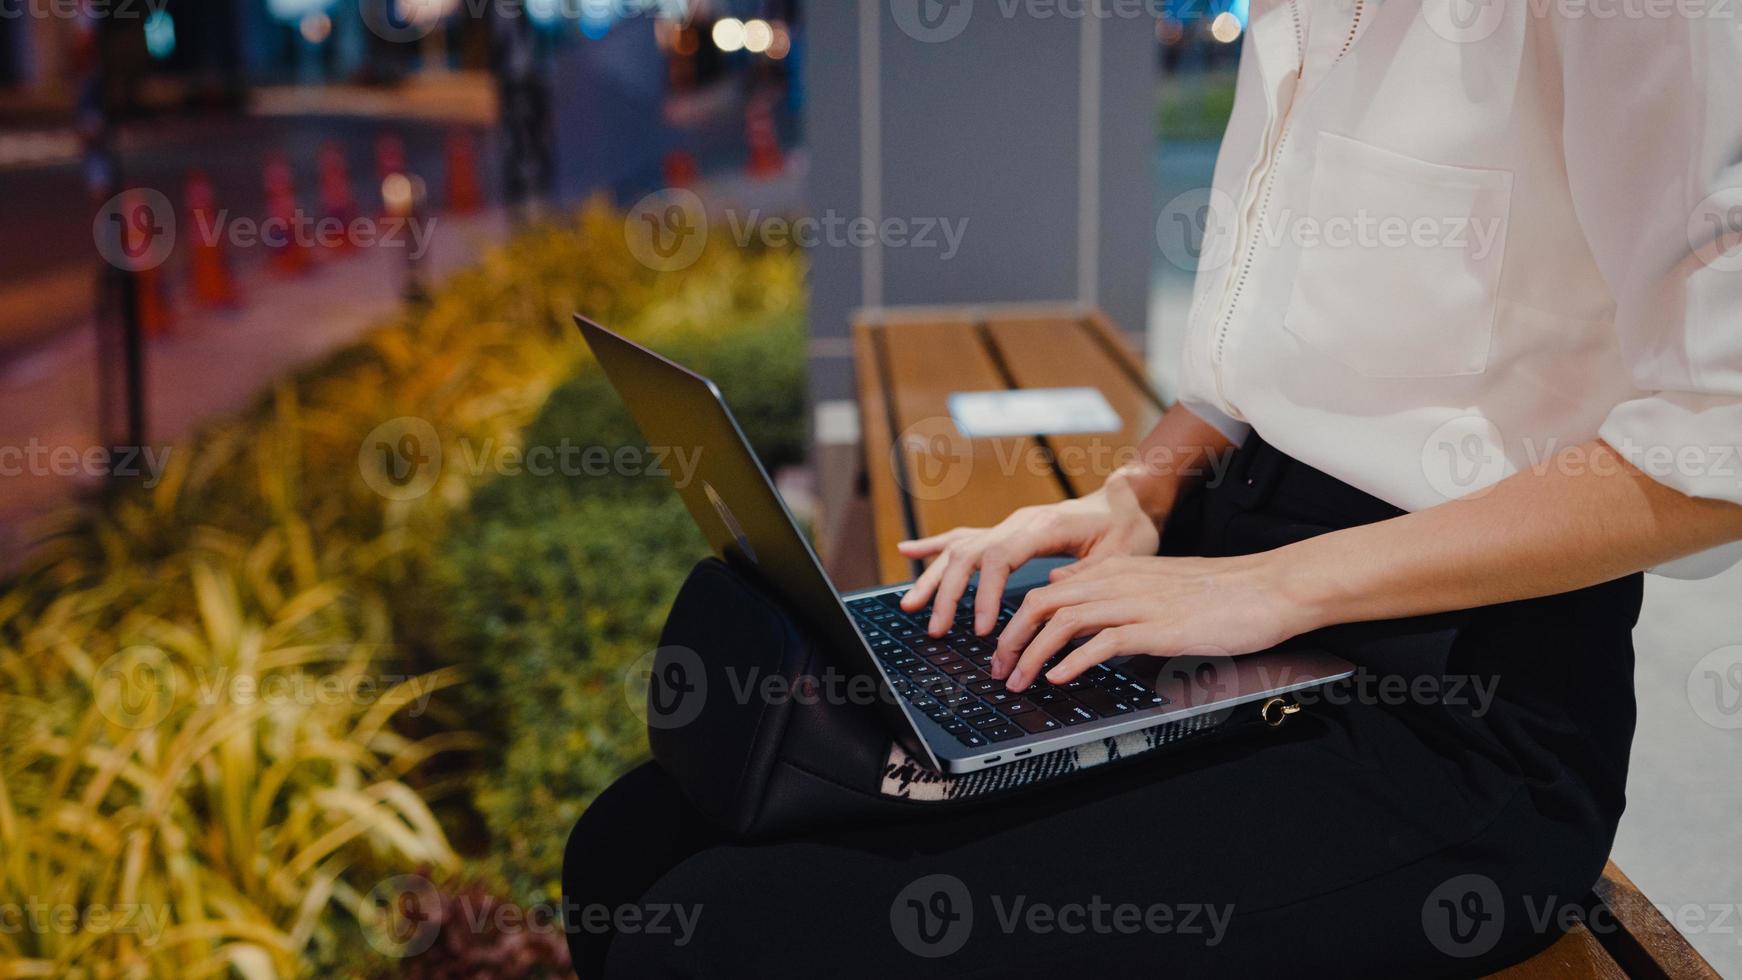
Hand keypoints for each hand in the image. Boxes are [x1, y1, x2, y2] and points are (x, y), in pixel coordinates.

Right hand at [897, 470, 1165, 636]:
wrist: (1127, 500)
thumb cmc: (1128, 528)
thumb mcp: (1121, 554)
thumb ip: (1088, 573)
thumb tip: (1053, 590)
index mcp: (1043, 526)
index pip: (1000, 559)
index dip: (985, 595)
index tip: (982, 629)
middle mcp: (1018, 522)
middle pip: (969, 555)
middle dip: (948, 594)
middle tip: (937, 630)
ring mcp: (1008, 525)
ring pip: (958, 548)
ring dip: (933, 578)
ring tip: (911, 606)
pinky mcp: (1006, 531)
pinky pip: (962, 537)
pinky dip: (933, 546)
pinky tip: (906, 551)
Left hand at [989, 553, 1320, 691]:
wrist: (1267, 588)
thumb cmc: (1217, 591)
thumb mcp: (1152, 580)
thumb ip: (1108, 584)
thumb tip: (1065, 586)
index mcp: (1115, 569)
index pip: (1049, 591)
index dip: (1019, 621)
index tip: (1005, 649)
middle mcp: (1118, 580)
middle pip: (1044, 604)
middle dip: (1013, 639)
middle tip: (1000, 670)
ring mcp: (1136, 603)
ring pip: (1063, 622)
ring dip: (1034, 654)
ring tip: (1020, 680)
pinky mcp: (1156, 627)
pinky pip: (1101, 642)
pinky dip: (1072, 661)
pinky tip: (1059, 678)